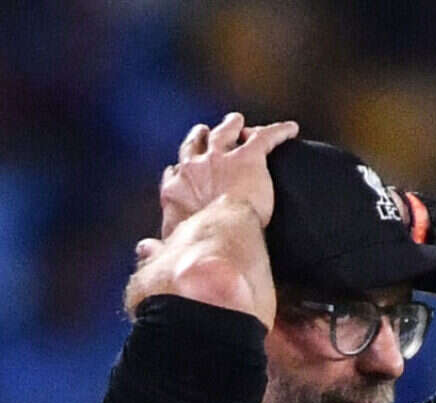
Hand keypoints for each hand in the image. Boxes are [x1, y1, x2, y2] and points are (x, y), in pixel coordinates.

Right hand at [159, 112, 298, 237]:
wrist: (220, 232)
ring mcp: (221, 158)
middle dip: (199, 137)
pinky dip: (279, 131)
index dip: (180, 170)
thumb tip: (143, 249)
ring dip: (231, 125)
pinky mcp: (249, 157)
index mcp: (176, 189)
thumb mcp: (173, 245)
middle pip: (194, 144)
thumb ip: (159, 247)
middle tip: (204, 131)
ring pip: (225, 132)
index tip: (180, 170)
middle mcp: (195, 167)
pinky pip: (266, 137)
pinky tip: (291, 129)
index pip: (175, 174)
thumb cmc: (197, 245)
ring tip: (237, 121)